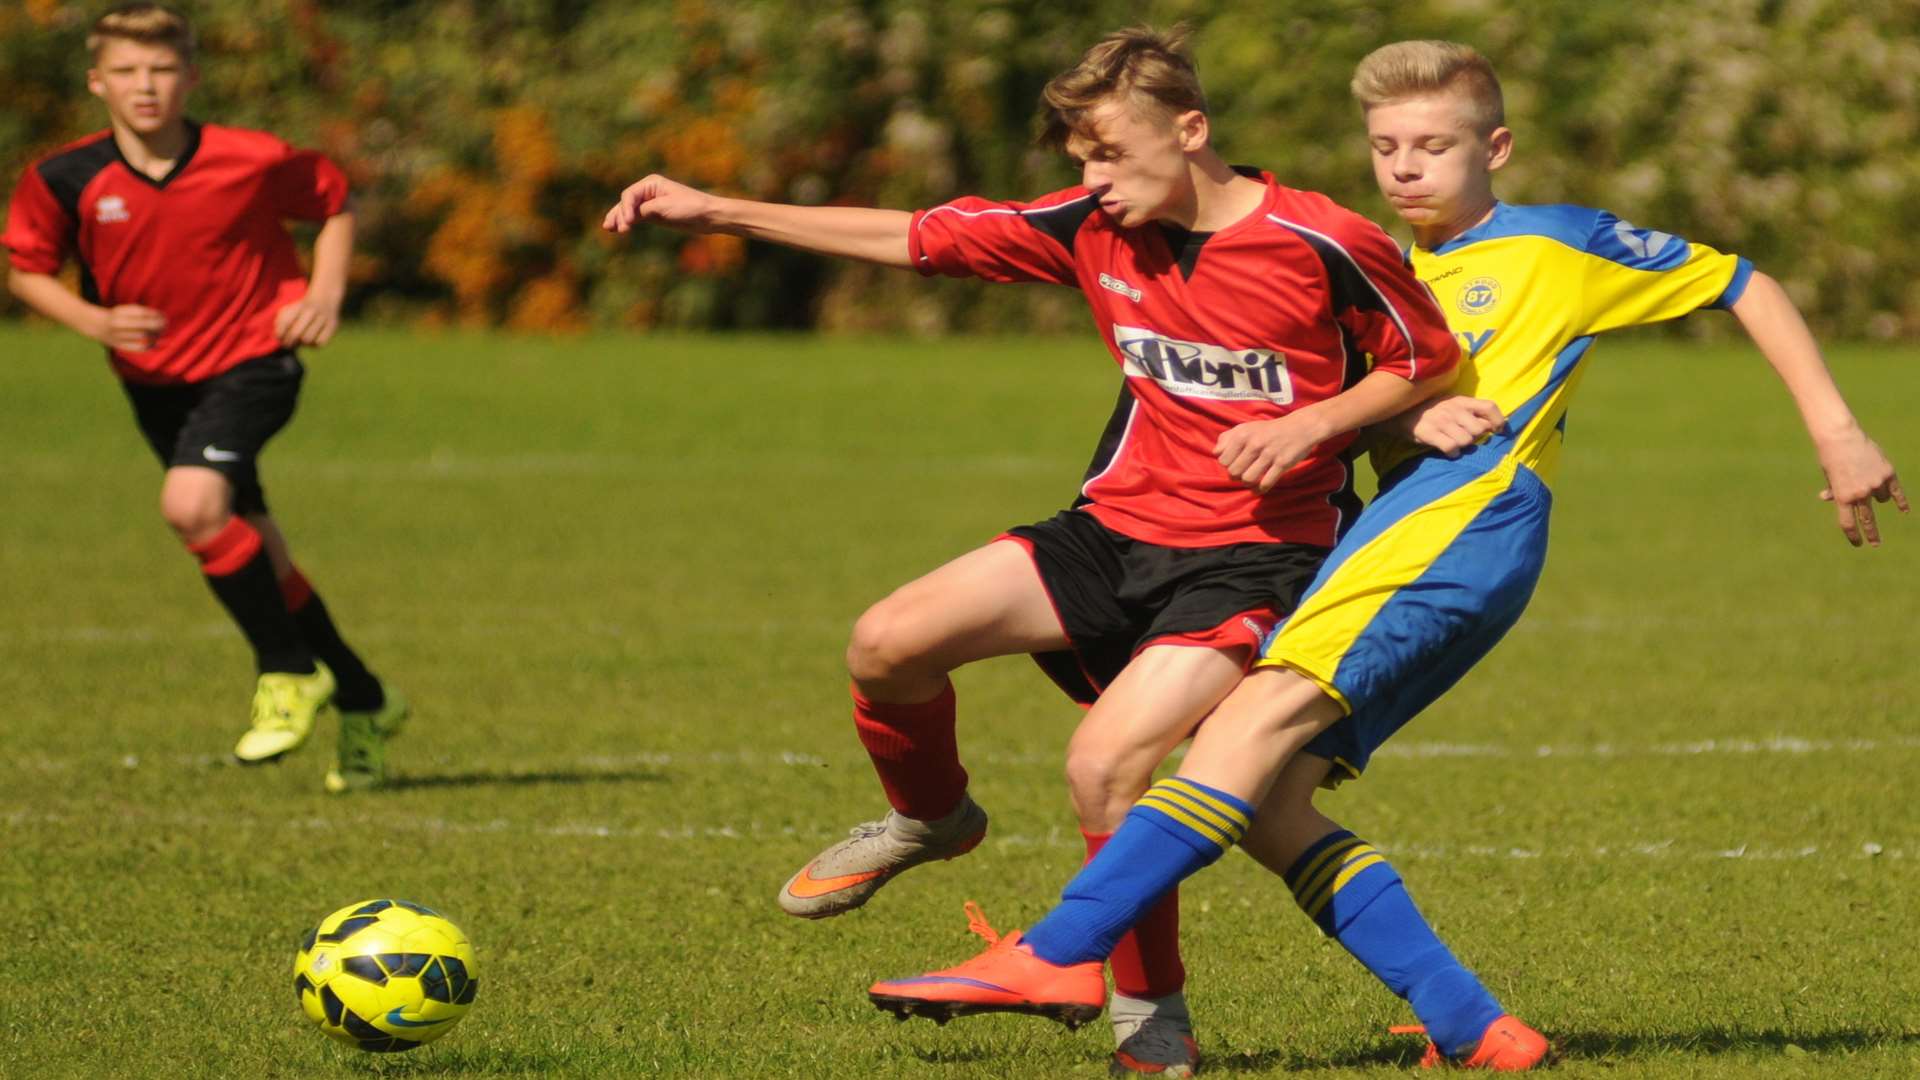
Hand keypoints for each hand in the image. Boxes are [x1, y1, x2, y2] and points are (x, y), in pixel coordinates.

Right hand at [94, 304, 164, 350]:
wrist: (94, 324)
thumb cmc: (116, 316)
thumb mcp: (125, 310)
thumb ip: (140, 312)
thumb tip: (161, 317)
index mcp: (119, 312)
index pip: (142, 313)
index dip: (155, 315)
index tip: (163, 316)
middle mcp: (118, 323)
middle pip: (144, 324)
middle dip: (157, 325)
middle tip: (165, 325)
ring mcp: (117, 335)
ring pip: (142, 335)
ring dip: (155, 334)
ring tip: (160, 333)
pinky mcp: (118, 345)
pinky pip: (137, 347)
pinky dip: (148, 345)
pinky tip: (154, 343)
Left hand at [274, 294, 341, 346]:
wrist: (325, 298)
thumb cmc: (302, 309)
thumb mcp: (289, 309)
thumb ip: (280, 322)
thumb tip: (279, 338)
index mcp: (298, 306)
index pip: (285, 323)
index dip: (280, 334)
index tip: (280, 337)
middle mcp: (311, 311)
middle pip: (295, 334)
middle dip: (289, 342)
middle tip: (288, 344)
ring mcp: (323, 318)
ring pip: (307, 340)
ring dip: (302, 343)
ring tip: (301, 341)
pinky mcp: (332, 326)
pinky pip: (320, 342)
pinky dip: (314, 344)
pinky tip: (312, 340)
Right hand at [602, 174, 723, 233]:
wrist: (709, 216)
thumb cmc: (690, 208)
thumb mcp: (664, 208)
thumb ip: (644, 211)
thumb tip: (629, 216)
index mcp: (651, 183)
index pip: (630, 195)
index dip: (624, 209)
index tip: (626, 223)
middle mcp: (649, 190)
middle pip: (627, 202)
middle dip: (618, 214)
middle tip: (609, 227)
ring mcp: (652, 203)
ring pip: (630, 210)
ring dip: (620, 218)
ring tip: (609, 228)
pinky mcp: (656, 214)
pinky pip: (638, 217)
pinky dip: (629, 222)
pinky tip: (621, 229)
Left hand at [1216, 412, 1329, 493]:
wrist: (1300, 427)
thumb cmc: (1269, 430)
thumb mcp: (1246, 427)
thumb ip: (1227, 438)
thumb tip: (1216, 453)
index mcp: (1242, 434)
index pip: (1222, 460)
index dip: (1227, 465)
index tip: (1235, 464)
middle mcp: (1254, 443)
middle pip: (1233, 472)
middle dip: (1236, 476)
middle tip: (1243, 473)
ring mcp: (1269, 454)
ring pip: (1247, 479)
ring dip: (1247, 483)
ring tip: (1251, 480)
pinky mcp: (1282, 463)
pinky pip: (1265, 483)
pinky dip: (1259, 490)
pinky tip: (1259, 488)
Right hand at [1407, 396, 1506, 456]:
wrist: (1403, 413)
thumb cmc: (1434, 412)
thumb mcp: (1453, 405)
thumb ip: (1471, 412)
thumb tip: (1491, 426)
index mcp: (1462, 400)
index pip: (1489, 407)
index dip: (1498, 421)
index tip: (1497, 431)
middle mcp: (1453, 409)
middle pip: (1479, 429)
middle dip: (1475, 437)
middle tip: (1466, 437)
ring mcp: (1441, 421)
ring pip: (1466, 440)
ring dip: (1463, 446)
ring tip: (1455, 443)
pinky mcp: (1429, 433)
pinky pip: (1451, 448)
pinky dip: (1453, 453)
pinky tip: (1449, 451)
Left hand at [1816, 434, 1907, 546]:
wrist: (1841, 437)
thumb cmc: (1831, 457)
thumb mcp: (1829, 476)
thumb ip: (1833, 489)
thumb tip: (1826, 498)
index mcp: (1843, 497)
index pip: (1848, 523)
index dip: (1853, 535)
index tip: (1857, 543)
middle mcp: (1860, 493)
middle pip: (1867, 520)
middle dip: (1872, 534)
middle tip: (1875, 544)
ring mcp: (1875, 484)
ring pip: (1881, 499)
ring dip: (1876, 495)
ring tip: (1866, 476)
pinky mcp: (1887, 473)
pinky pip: (1896, 492)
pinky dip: (1900, 501)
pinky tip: (1904, 510)